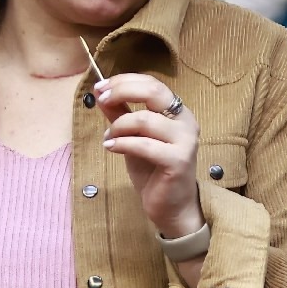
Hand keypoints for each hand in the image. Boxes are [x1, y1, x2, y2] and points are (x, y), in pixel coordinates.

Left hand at [94, 71, 202, 240]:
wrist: (172, 207)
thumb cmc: (154, 172)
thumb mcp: (132, 138)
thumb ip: (120, 115)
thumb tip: (101, 93)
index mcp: (178, 111)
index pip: (152, 83)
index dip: (124, 81)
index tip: (100, 87)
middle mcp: (186, 121)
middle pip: (153, 91)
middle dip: (122, 91)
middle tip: (101, 99)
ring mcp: (185, 140)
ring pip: (146, 119)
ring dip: (119, 125)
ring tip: (109, 137)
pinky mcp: (179, 160)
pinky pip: (145, 145)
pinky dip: (123, 143)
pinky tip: (111, 147)